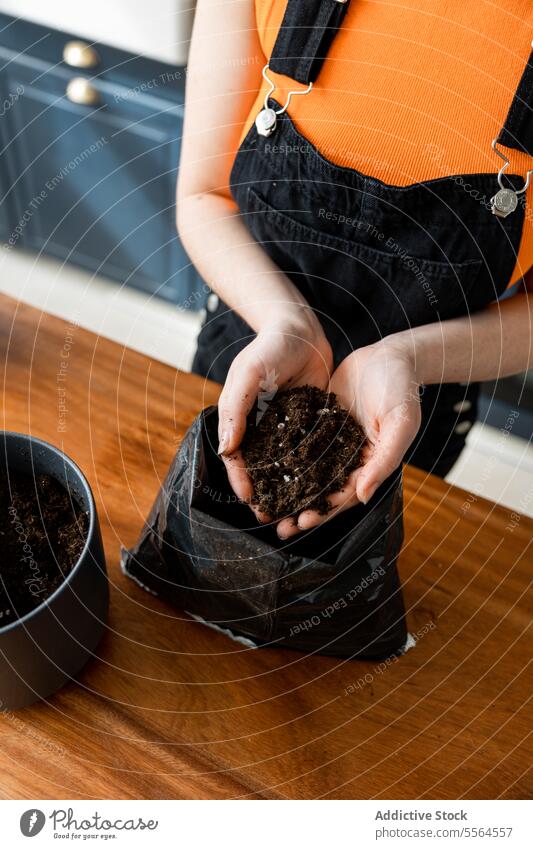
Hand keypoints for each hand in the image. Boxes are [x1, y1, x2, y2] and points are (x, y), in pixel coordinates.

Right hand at [218, 314, 332, 518]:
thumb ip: (236, 407)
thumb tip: (228, 447)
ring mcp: (287, 427)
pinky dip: (312, 469)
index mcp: (241, 419)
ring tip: (294, 510)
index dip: (241, 479)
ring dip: (287, 488)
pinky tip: (320, 486)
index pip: (237, 456)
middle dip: (263, 492)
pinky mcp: (310, 423)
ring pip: (285, 464)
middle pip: (260, 467)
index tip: (249, 499)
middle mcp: (262, 427)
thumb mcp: (248, 372)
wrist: (303, 328)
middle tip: (269, 516)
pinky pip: (309, 451)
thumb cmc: (270, 347)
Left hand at [276, 338, 421, 537]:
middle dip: (302, 508)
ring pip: (308, 471)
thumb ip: (384, 460)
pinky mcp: (319, 422)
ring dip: (290, 489)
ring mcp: (333, 441)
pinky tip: (264, 466)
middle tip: (278, 526)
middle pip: (323, 489)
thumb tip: (363, 495)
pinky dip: (285, 457)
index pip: (345, 494)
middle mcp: (349, 458)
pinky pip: (300, 443)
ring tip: (267, 504)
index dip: (325, 510)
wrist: (390, 356)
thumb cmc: (402, 390)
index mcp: (370, 464)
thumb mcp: (399, 424)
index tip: (303, 521)